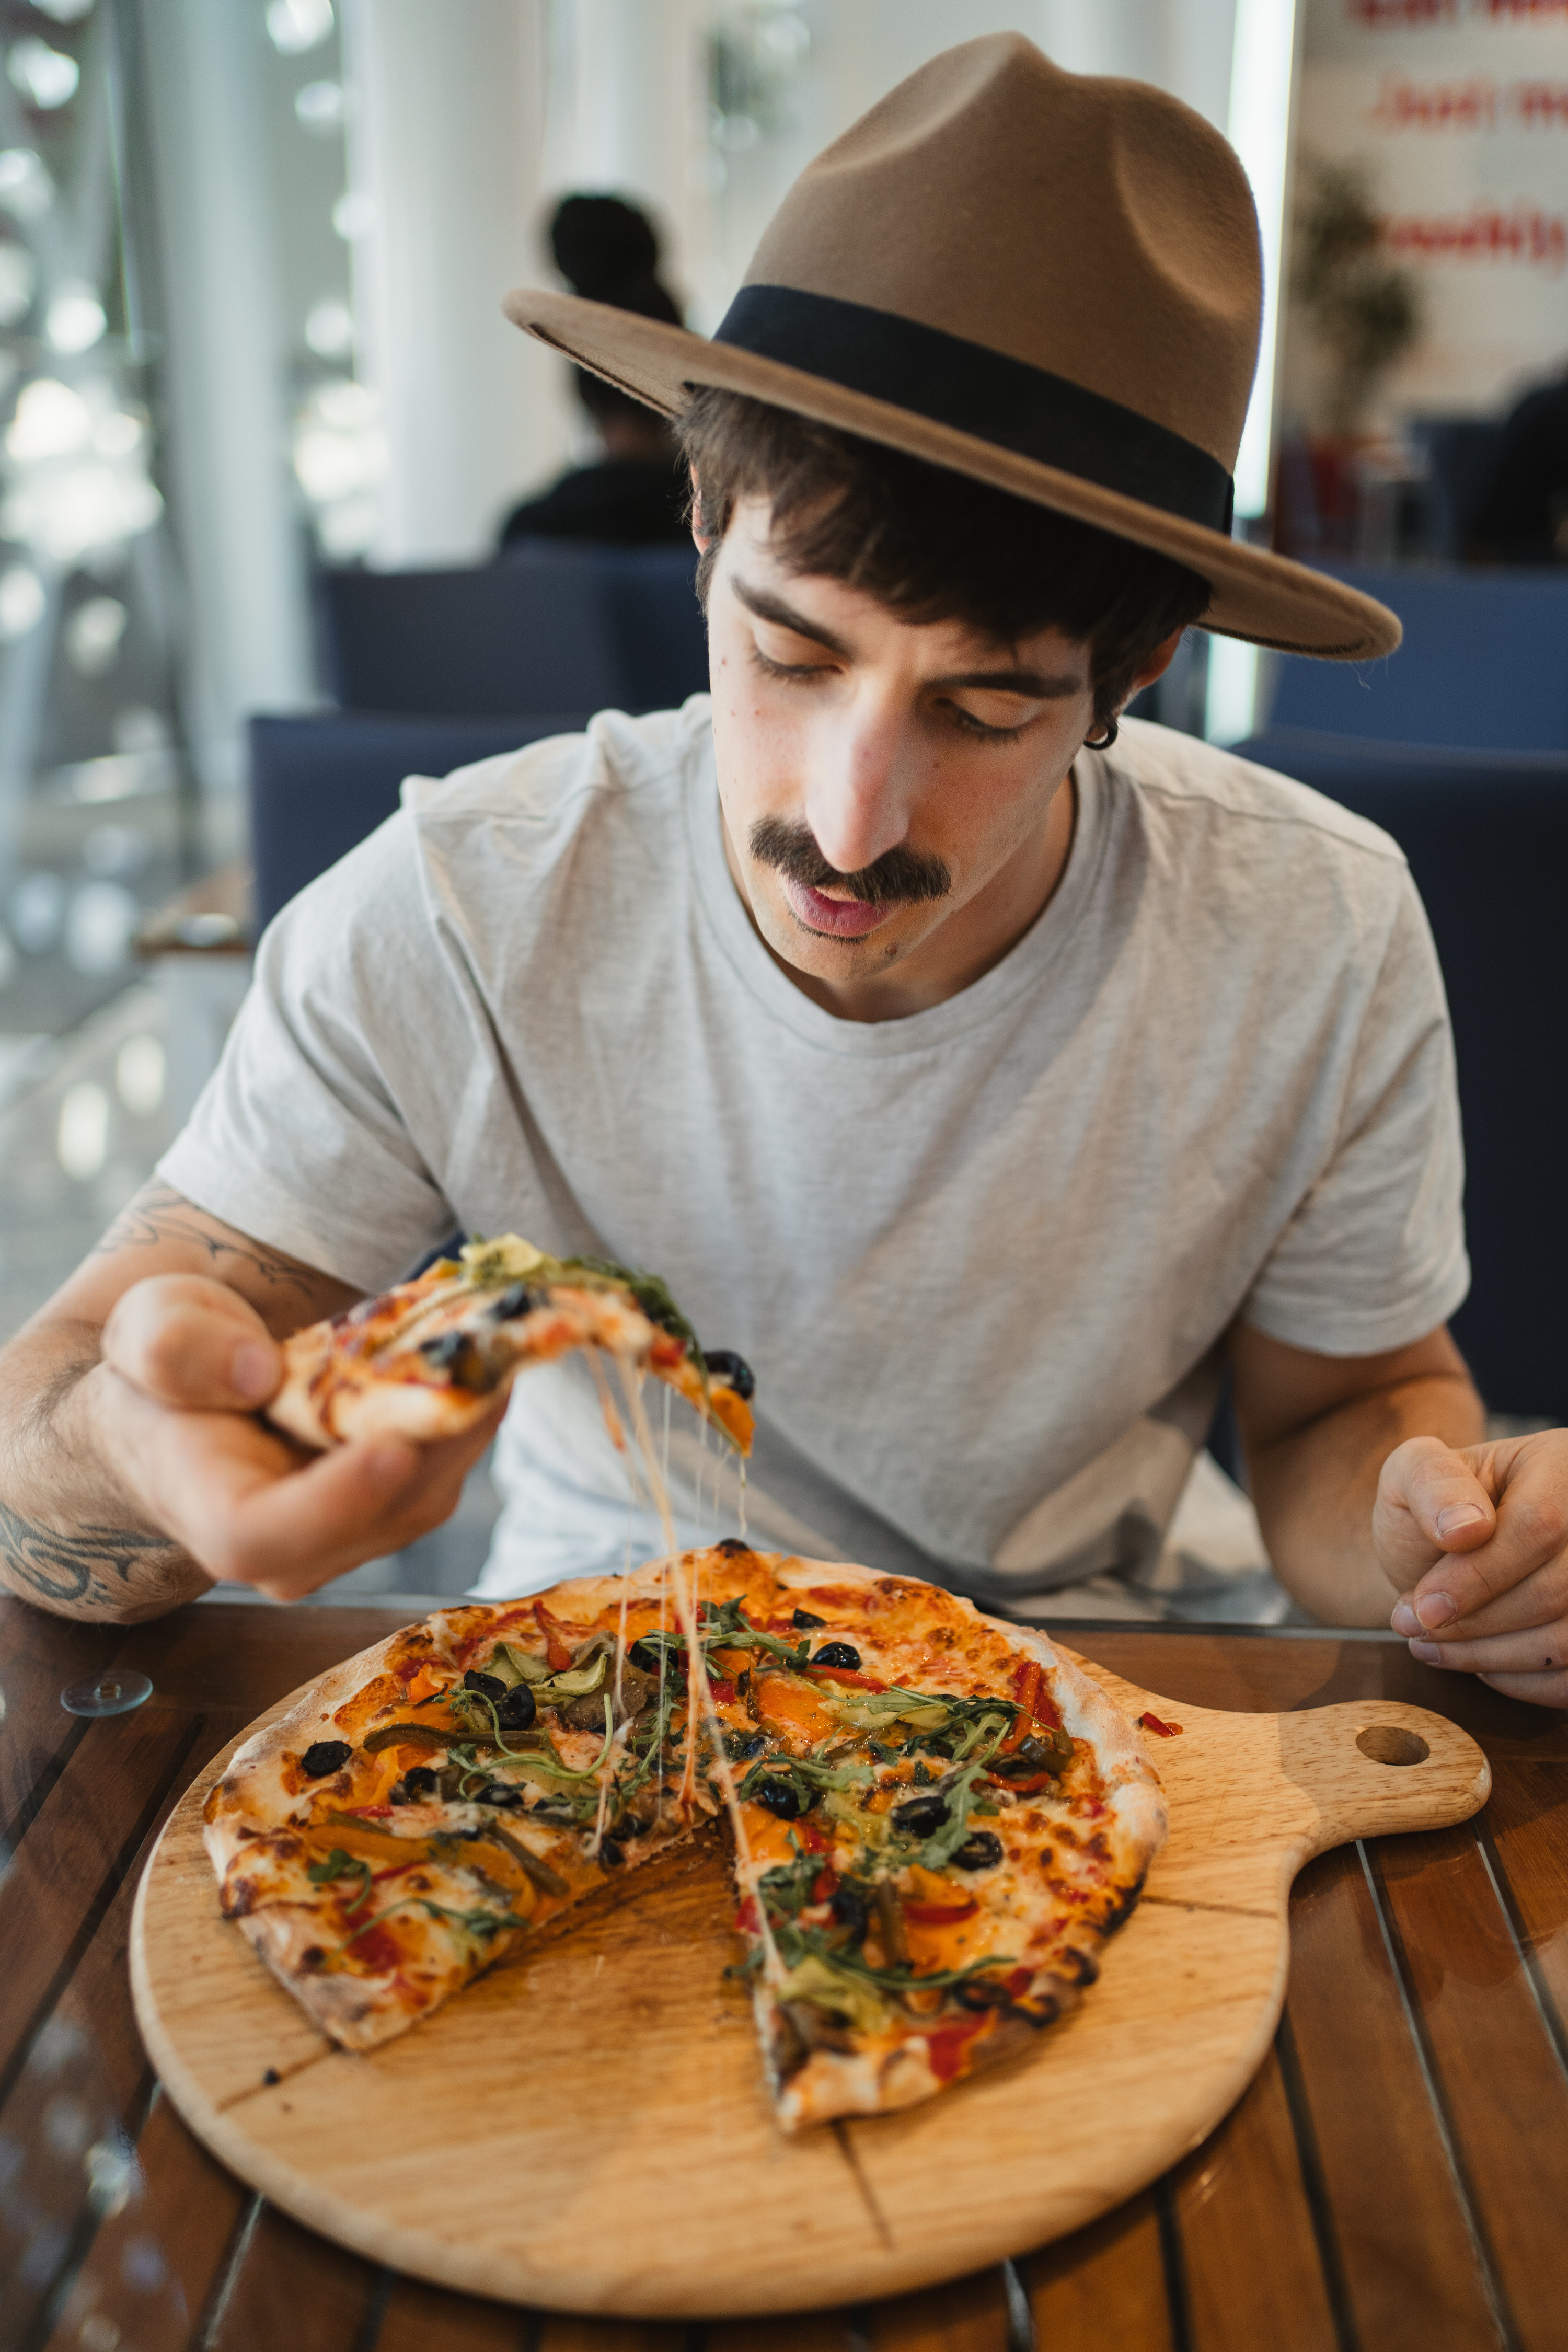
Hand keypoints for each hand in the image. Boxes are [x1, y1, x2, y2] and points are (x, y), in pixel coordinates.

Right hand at [87, 1273, 504, 1602]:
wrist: (192, 1406)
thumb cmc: (169, 1373)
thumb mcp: (147, 1331)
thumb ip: (177, 1350)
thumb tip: (257, 1371)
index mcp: (215, 1515)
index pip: (267, 1535)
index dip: (334, 1501)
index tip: (393, 1449)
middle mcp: (292, 1550)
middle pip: (379, 1511)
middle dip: (438, 1435)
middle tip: (483, 1354)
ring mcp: (351, 1535)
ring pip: (428, 1490)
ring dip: (468, 1416)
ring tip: (492, 1339)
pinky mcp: (394, 1509)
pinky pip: (443, 1467)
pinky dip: (468, 1411)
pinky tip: (481, 1353)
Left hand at [1373, 1430, 1567, 1705]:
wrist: (1447, 1551)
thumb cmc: (1432, 1509)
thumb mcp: (1412, 1474)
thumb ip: (1431, 1483)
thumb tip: (1463, 1529)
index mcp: (1562, 1466)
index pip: (1538, 1526)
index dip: (1478, 1577)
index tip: (1422, 1609)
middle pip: (1558, 1591)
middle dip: (1476, 1623)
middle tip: (1414, 1629)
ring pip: (1567, 1641)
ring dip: (1491, 1658)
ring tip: (1433, 1647)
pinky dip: (1520, 1682)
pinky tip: (1480, 1664)